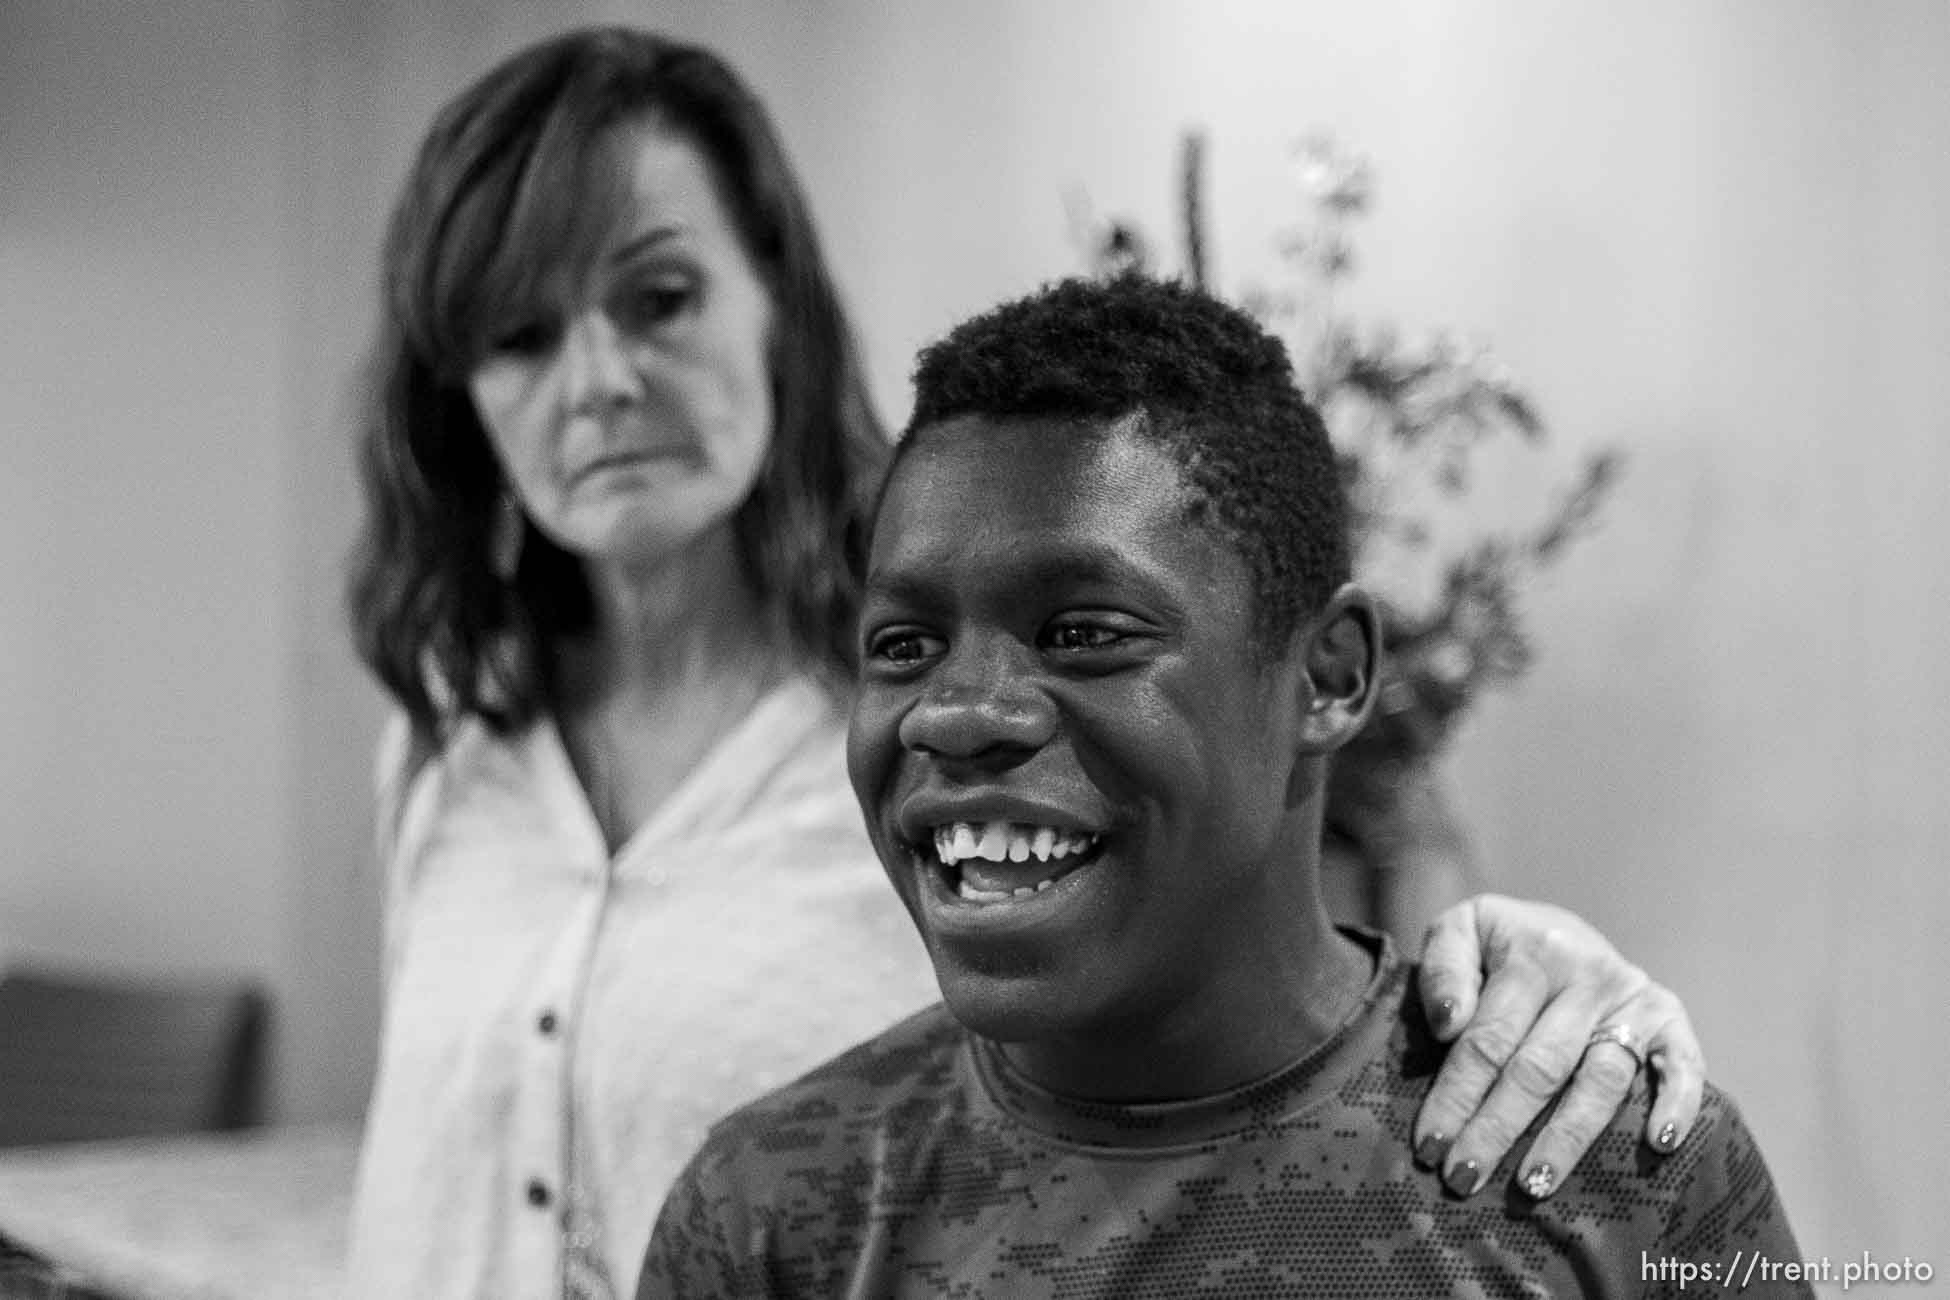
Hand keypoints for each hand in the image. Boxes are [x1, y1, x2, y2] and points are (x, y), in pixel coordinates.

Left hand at [1411, 894, 1705, 1198]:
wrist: (1560, 927)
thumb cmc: (1499, 943)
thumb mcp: (1460, 929)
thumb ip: (1443, 968)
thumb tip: (1448, 1023)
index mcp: (1533, 952)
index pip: (1488, 1038)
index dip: (1455, 1094)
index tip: (1428, 1145)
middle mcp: (1589, 976)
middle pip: (1538, 1068)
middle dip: (1496, 1129)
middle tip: (1464, 1178)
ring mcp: (1633, 1000)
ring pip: (1600, 1081)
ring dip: (1567, 1138)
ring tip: (1533, 1184)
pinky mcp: (1669, 1020)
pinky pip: (1683, 1065)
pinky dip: (1677, 1104)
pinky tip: (1659, 1144)